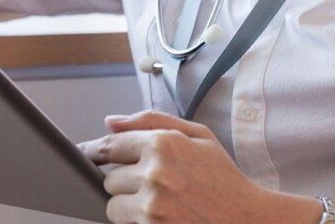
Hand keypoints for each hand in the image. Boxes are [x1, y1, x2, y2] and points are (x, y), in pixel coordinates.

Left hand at [80, 110, 294, 223]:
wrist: (246, 218)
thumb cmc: (223, 177)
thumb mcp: (197, 135)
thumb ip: (151, 120)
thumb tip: (111, 122)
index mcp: (163, 143)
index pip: (110, 145)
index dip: (95, 150)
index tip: (88, 153)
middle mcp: (155, 173)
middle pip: (109, 177)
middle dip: (124, 179)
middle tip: (151, 182)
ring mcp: (153, 205)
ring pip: (112, 204)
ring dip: (127, 203)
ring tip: (157, 200)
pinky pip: (123, 223)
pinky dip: (136, 219)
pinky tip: (161, 213)